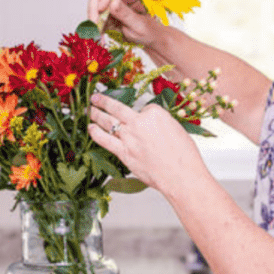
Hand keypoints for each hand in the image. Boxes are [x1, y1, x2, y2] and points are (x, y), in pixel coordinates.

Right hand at [87, 0, 159, 49]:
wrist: (149, 39)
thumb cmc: (149, 29)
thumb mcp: (139, 23)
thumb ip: (126, 14)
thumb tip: (113, 3)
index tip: (102, 8)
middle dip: (93, 8)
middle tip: (95, 23)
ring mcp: (109, 5)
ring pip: (93, 6)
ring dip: (92, 20)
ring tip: (97, 35)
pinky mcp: (104, 16)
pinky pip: (94, 19)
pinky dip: (94, 29)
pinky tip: (98, 38)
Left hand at [88, 91, 205, 196]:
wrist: (181, 175)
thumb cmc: (184, 156)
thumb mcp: (177, 129)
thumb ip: (159, 125)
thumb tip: (151, 127)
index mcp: (155, 113)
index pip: (143, 108)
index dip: (142, 113)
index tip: (141, 116)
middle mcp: (139, 122)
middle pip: (117, 108)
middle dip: (103, 101)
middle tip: (95, 98)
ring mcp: (129, 137)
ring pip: (107, 122)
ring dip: (96, 114)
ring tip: (89, 109)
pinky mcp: (123, 152)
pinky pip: (105, 140)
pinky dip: (95, 133)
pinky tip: (90, 128)